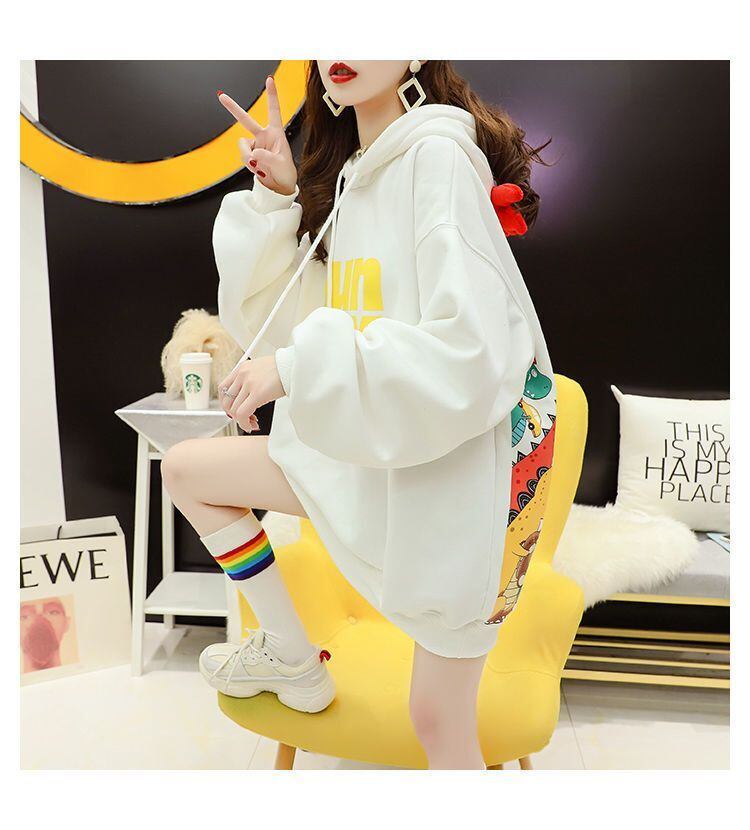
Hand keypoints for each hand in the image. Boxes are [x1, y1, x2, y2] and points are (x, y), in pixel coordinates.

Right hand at [217, 76, 297, 195]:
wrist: (279, 187)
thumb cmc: (285, 174)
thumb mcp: (280, 165)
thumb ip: (267, 157)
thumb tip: (253, 153)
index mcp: (276, 133)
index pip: (273, 110)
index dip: (272, 95)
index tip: (269, 79)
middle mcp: (264, 136)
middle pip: (246, 120)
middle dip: (233, 108)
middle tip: (220, 96)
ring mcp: (254, 146)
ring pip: (242, 146)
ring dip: (248, 157)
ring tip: (261, 168)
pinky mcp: (248, 155)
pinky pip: (242, 157)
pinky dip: (248, 164)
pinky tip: (258, 169)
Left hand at [218, 356, 285, 432]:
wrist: (296, 365)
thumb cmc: (284, 369)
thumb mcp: (261, 369)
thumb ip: (251, 379)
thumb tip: (248, 396)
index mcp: (242, 368)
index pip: (223, 388)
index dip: (227, 403)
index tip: (234, 409)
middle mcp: (242, 374)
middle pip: (227, 401)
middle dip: (233, 414)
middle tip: (244, 418)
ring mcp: (249, 383)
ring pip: (234, 409)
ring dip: (241, 420)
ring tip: (252, 422)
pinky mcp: (257, 393)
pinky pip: (242, 413)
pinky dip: (244, 423)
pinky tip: (251, 425)